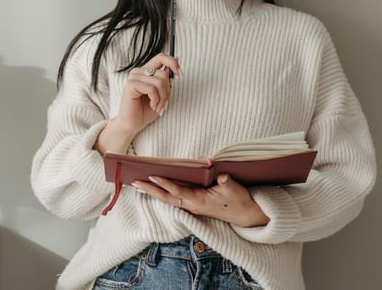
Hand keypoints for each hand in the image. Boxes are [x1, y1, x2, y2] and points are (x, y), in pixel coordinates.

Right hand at [94, 53, 179, 154]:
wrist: (132, 124)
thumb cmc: (145, 110)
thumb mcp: (161, 94)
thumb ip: (166, 81)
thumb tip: (176, 65)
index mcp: (146, 71)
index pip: (161, 57)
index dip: (172, 62)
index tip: (179, 74)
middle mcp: (139, 71)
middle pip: (163, 74)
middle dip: (167, 91)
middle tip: (163, 103)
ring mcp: (134, 77)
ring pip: (159, 82)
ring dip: (162, 98)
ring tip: (157, 107)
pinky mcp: (131, 85)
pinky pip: (152, 89)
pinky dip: (156, 100)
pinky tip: (152, 106)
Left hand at [132, 174, 269, 227]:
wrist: (246, 215)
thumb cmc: (239, 200)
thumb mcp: (234, 187)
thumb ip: (224, 179)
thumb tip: (214, 167)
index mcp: (200, 201)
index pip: (179, 192)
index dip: (166, 184)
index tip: (153, 177)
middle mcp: (193, 205)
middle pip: (168, 198)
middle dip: (151, 191)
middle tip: (135, 183)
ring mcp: (193, 206)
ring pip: (169, 199)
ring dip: (153, 193)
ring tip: (139, 186)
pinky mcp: (194, 205)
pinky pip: (174, 199)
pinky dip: (163, 193)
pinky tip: (154, 189)